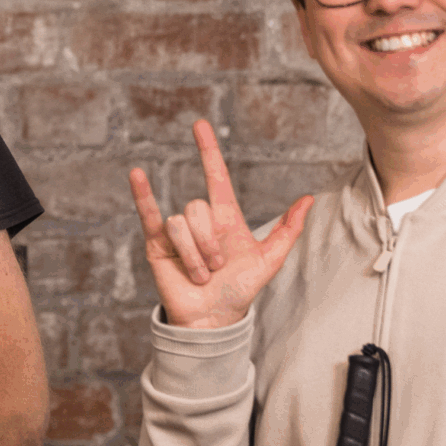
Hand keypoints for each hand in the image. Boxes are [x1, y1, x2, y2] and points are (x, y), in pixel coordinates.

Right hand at [129, 119, 311, 330]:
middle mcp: (200, 220)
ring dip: (194, 254)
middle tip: (216, 267)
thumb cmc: (240, 290)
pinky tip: (137, 174)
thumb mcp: (270, 260)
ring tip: (199, 275)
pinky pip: (150, 214)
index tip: (199, 125)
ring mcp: (177, 231)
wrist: (213, 320)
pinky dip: (143, 194)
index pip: (216, 176)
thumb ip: (289, 229)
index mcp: (225, 217)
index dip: (208, 150)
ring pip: (182, 222)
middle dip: (209, 242)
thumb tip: (308, 199)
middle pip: (199, 208)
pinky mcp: (157, 244)